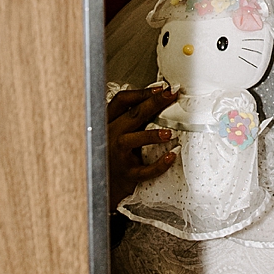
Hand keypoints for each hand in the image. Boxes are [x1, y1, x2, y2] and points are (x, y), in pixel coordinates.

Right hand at [107, 86, 177, 213]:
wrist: (102, 185)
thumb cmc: (113, 155)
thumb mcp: (117, 132)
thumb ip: (131, 119)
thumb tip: (158, 100)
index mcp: (109, 123)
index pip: (122, 101)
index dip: (141, 93)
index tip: (161, 88)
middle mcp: (111, 136)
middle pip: (132, 115)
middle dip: (153, 103)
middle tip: (171, 96)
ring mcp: (118, 156)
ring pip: (132, 141)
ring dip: (151, 135)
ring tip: (169, 132)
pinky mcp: (127, 174)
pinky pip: (144, 170)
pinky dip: (159, 164)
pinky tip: (171, 156)